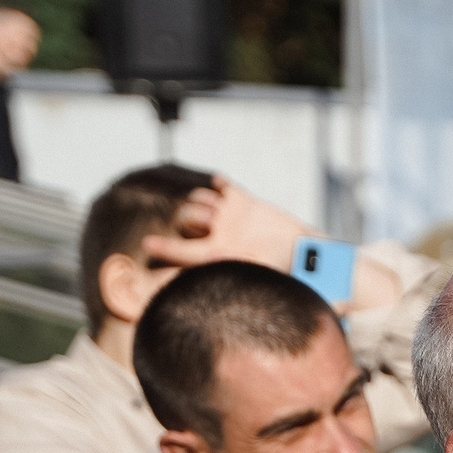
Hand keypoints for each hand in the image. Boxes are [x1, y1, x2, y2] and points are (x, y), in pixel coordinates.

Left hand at [141, 178, 309, 273]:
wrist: (307, 253)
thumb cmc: (282, 268)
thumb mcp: (253, 269)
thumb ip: (229, 266)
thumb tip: (208, 265)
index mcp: (216, 256)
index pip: (182, 252)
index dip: (163, 249)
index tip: (146, 245)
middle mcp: (219, 236)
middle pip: (187, 219)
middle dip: (190, 215)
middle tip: (209, 221)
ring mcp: (231, 219)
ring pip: (201, 200)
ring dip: (202, 199)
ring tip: (216, 208)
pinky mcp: (246, 204)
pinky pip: (224, 187)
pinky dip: (219, 183)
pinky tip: (220, 184)